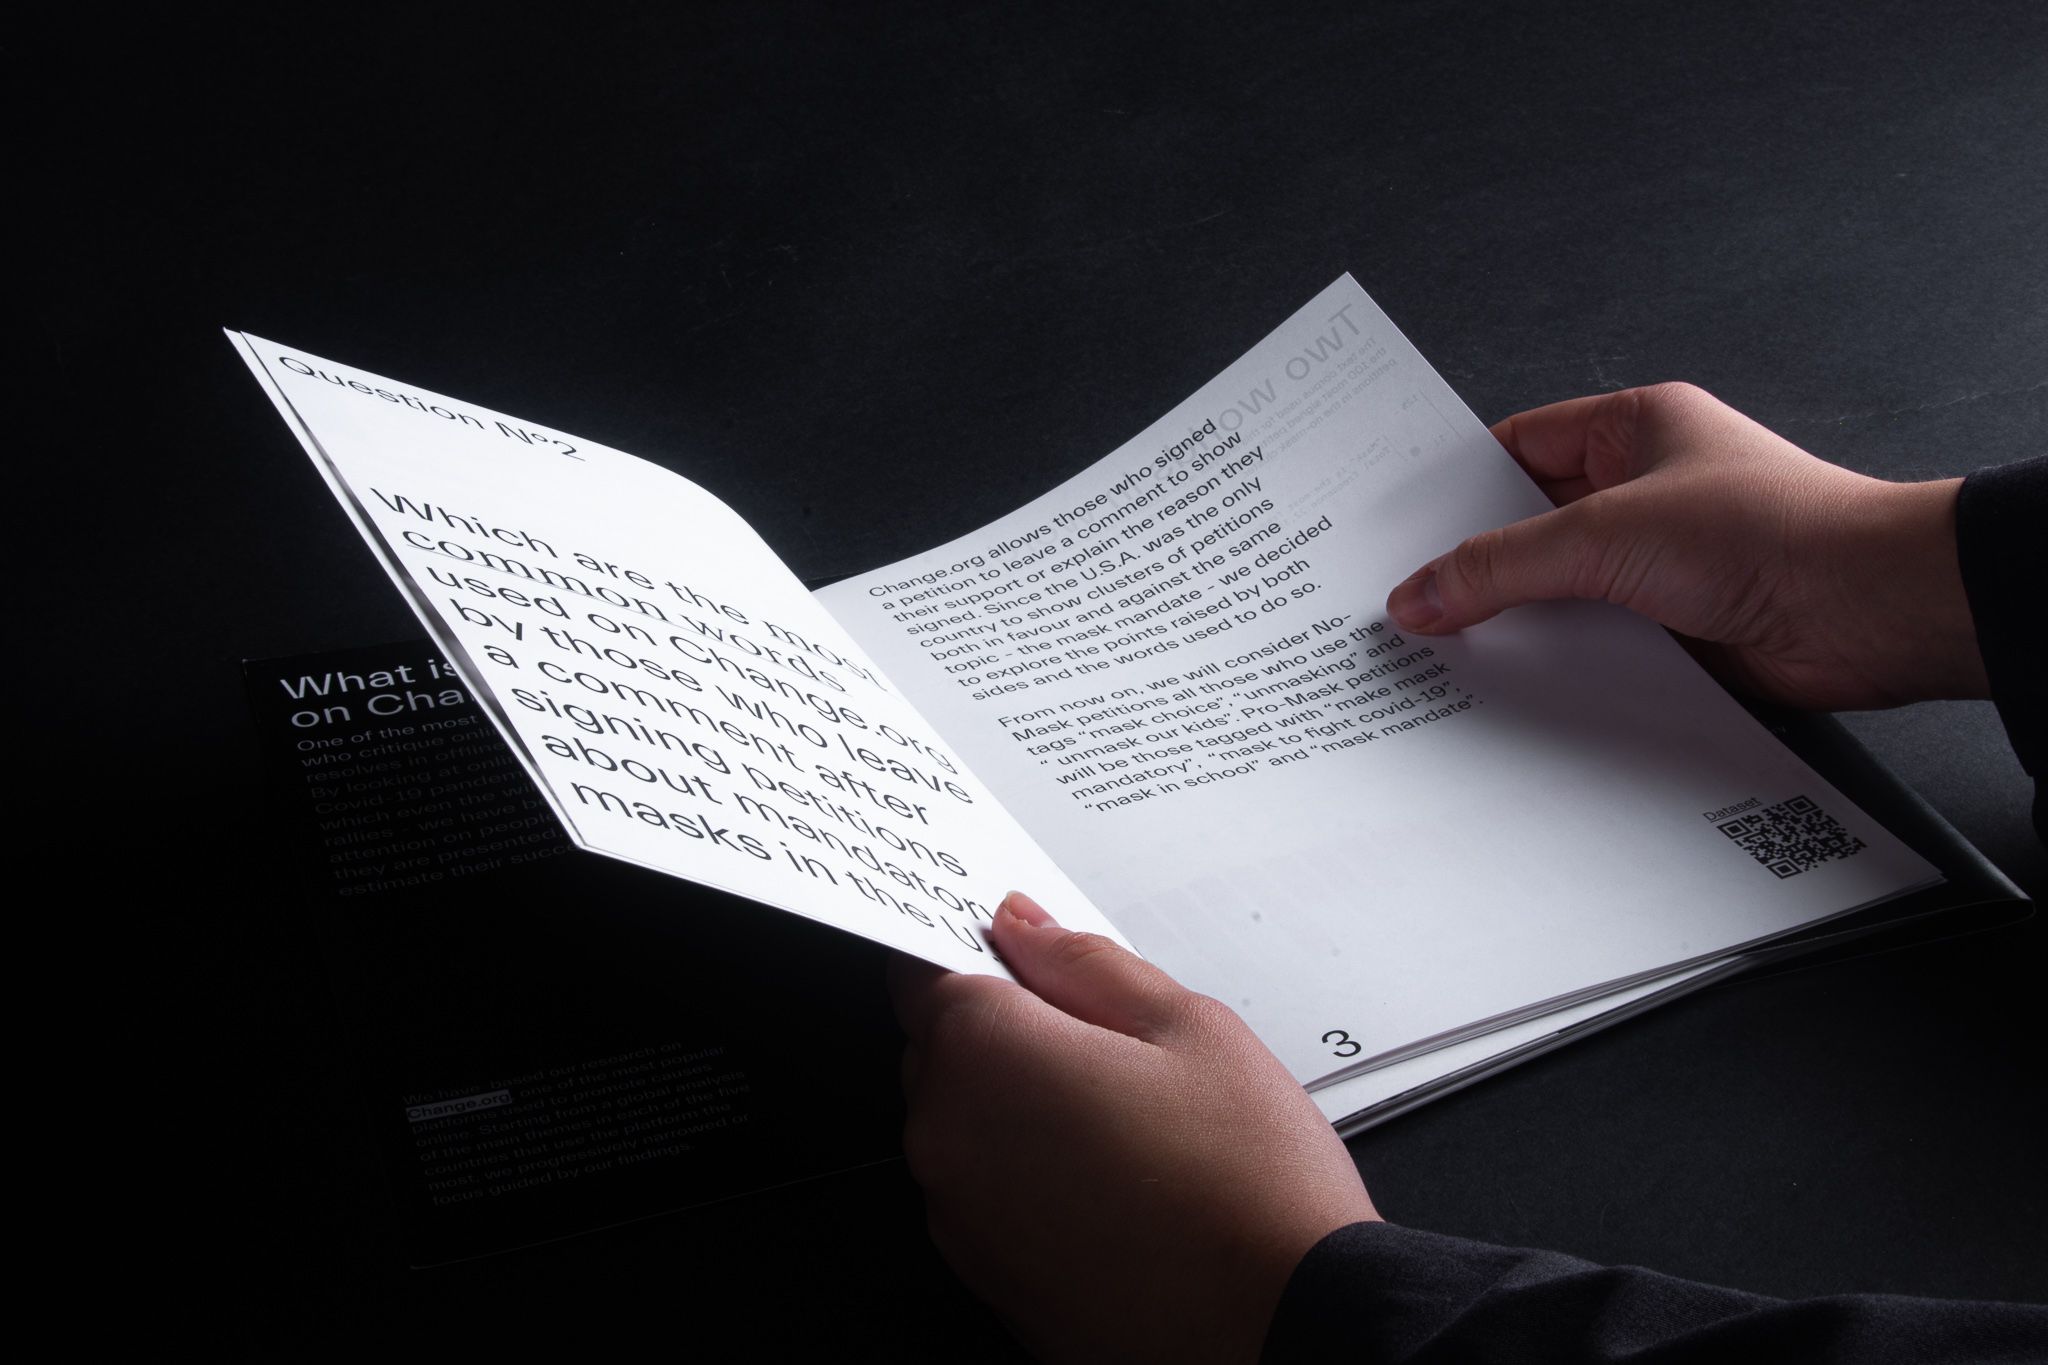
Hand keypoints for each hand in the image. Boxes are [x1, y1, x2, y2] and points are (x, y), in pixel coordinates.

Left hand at [891, 892, 1376, 1363]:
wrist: (1290, 1332)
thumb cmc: (1252, 1186)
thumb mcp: (1189, 1026)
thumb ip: (1087, 965)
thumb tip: (1025, 928)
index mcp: (985, 1056)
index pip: (926, 970)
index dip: (982, 953)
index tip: (1030, 957)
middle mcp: (947, 1140)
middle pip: (944, 1050)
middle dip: (1009, 1034)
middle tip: (1116, 1048)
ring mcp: (962, 1222)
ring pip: (967, 1127)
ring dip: (1021, 1111)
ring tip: (1133, 1128)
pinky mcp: (989, 1281)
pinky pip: (990, 1199)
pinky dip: (1032, 1181)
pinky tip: (1120, 1187)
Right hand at [1385, 383, 1987, 709]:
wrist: (1868, 611)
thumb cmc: (1771, 532)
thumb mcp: (1606, 534)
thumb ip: (1502, 566)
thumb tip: (1420, 592)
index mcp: (1635, 428)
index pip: (1519, 445)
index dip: (1455, 482)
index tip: (1397, 522)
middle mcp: (1647, 487)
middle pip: (1531, 523)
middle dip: (1475, 561)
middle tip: (1403, 592)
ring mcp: (1662, 559)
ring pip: (1560, 588)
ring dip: (1516, 618)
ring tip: (1439, 646)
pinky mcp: (1677, 624)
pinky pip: (1593, 640)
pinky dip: (1555, 661)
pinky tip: (1510, 684)